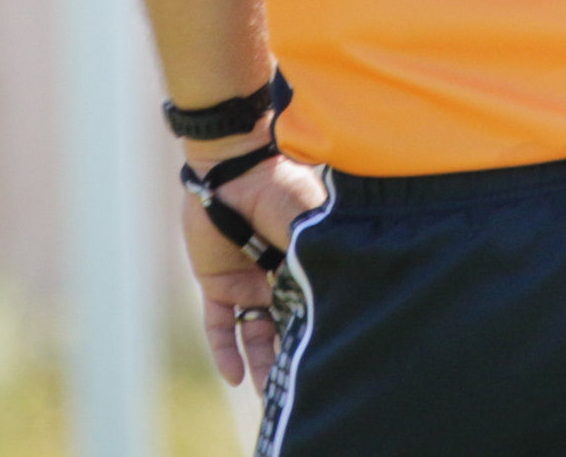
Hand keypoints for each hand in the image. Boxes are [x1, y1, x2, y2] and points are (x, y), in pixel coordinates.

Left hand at [180, 143, 324, 385]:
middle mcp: (279, 277)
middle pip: (286, 325)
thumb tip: (348, 290)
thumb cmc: (283, 190)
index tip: (331, 356)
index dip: (320, 328)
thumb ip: (320, 255)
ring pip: (255, 333)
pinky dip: (225, 350)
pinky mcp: (218, 284)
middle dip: (292, 355)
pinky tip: (234, 377)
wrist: (236, 173)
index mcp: (307, 261)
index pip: (314, 303)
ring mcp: (248, 282)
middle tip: (301, 387)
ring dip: (261, 362)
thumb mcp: (309, 225)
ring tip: (267, 393)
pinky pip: (221, 325)